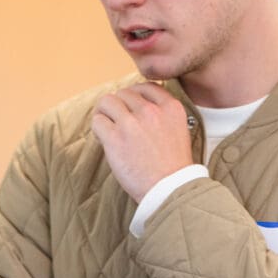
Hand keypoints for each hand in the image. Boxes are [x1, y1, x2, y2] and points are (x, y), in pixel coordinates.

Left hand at [92, 82, 192, 201]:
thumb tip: (139, 102)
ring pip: (107, 102)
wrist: (170, 190)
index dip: (135, 96)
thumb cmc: (173, 166)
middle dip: (119, 106)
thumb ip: (163, 113)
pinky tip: (105, 139)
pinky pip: (97, 121)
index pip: (146, 86)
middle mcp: (151, 111)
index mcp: (171, 107)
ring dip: (105, 113)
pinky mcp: (115, 138)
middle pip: (124, 93)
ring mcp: (132, 123)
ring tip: (107, 126)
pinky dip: (98, 128)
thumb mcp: (179, 130)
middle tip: (118, 121)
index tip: (132, 108)